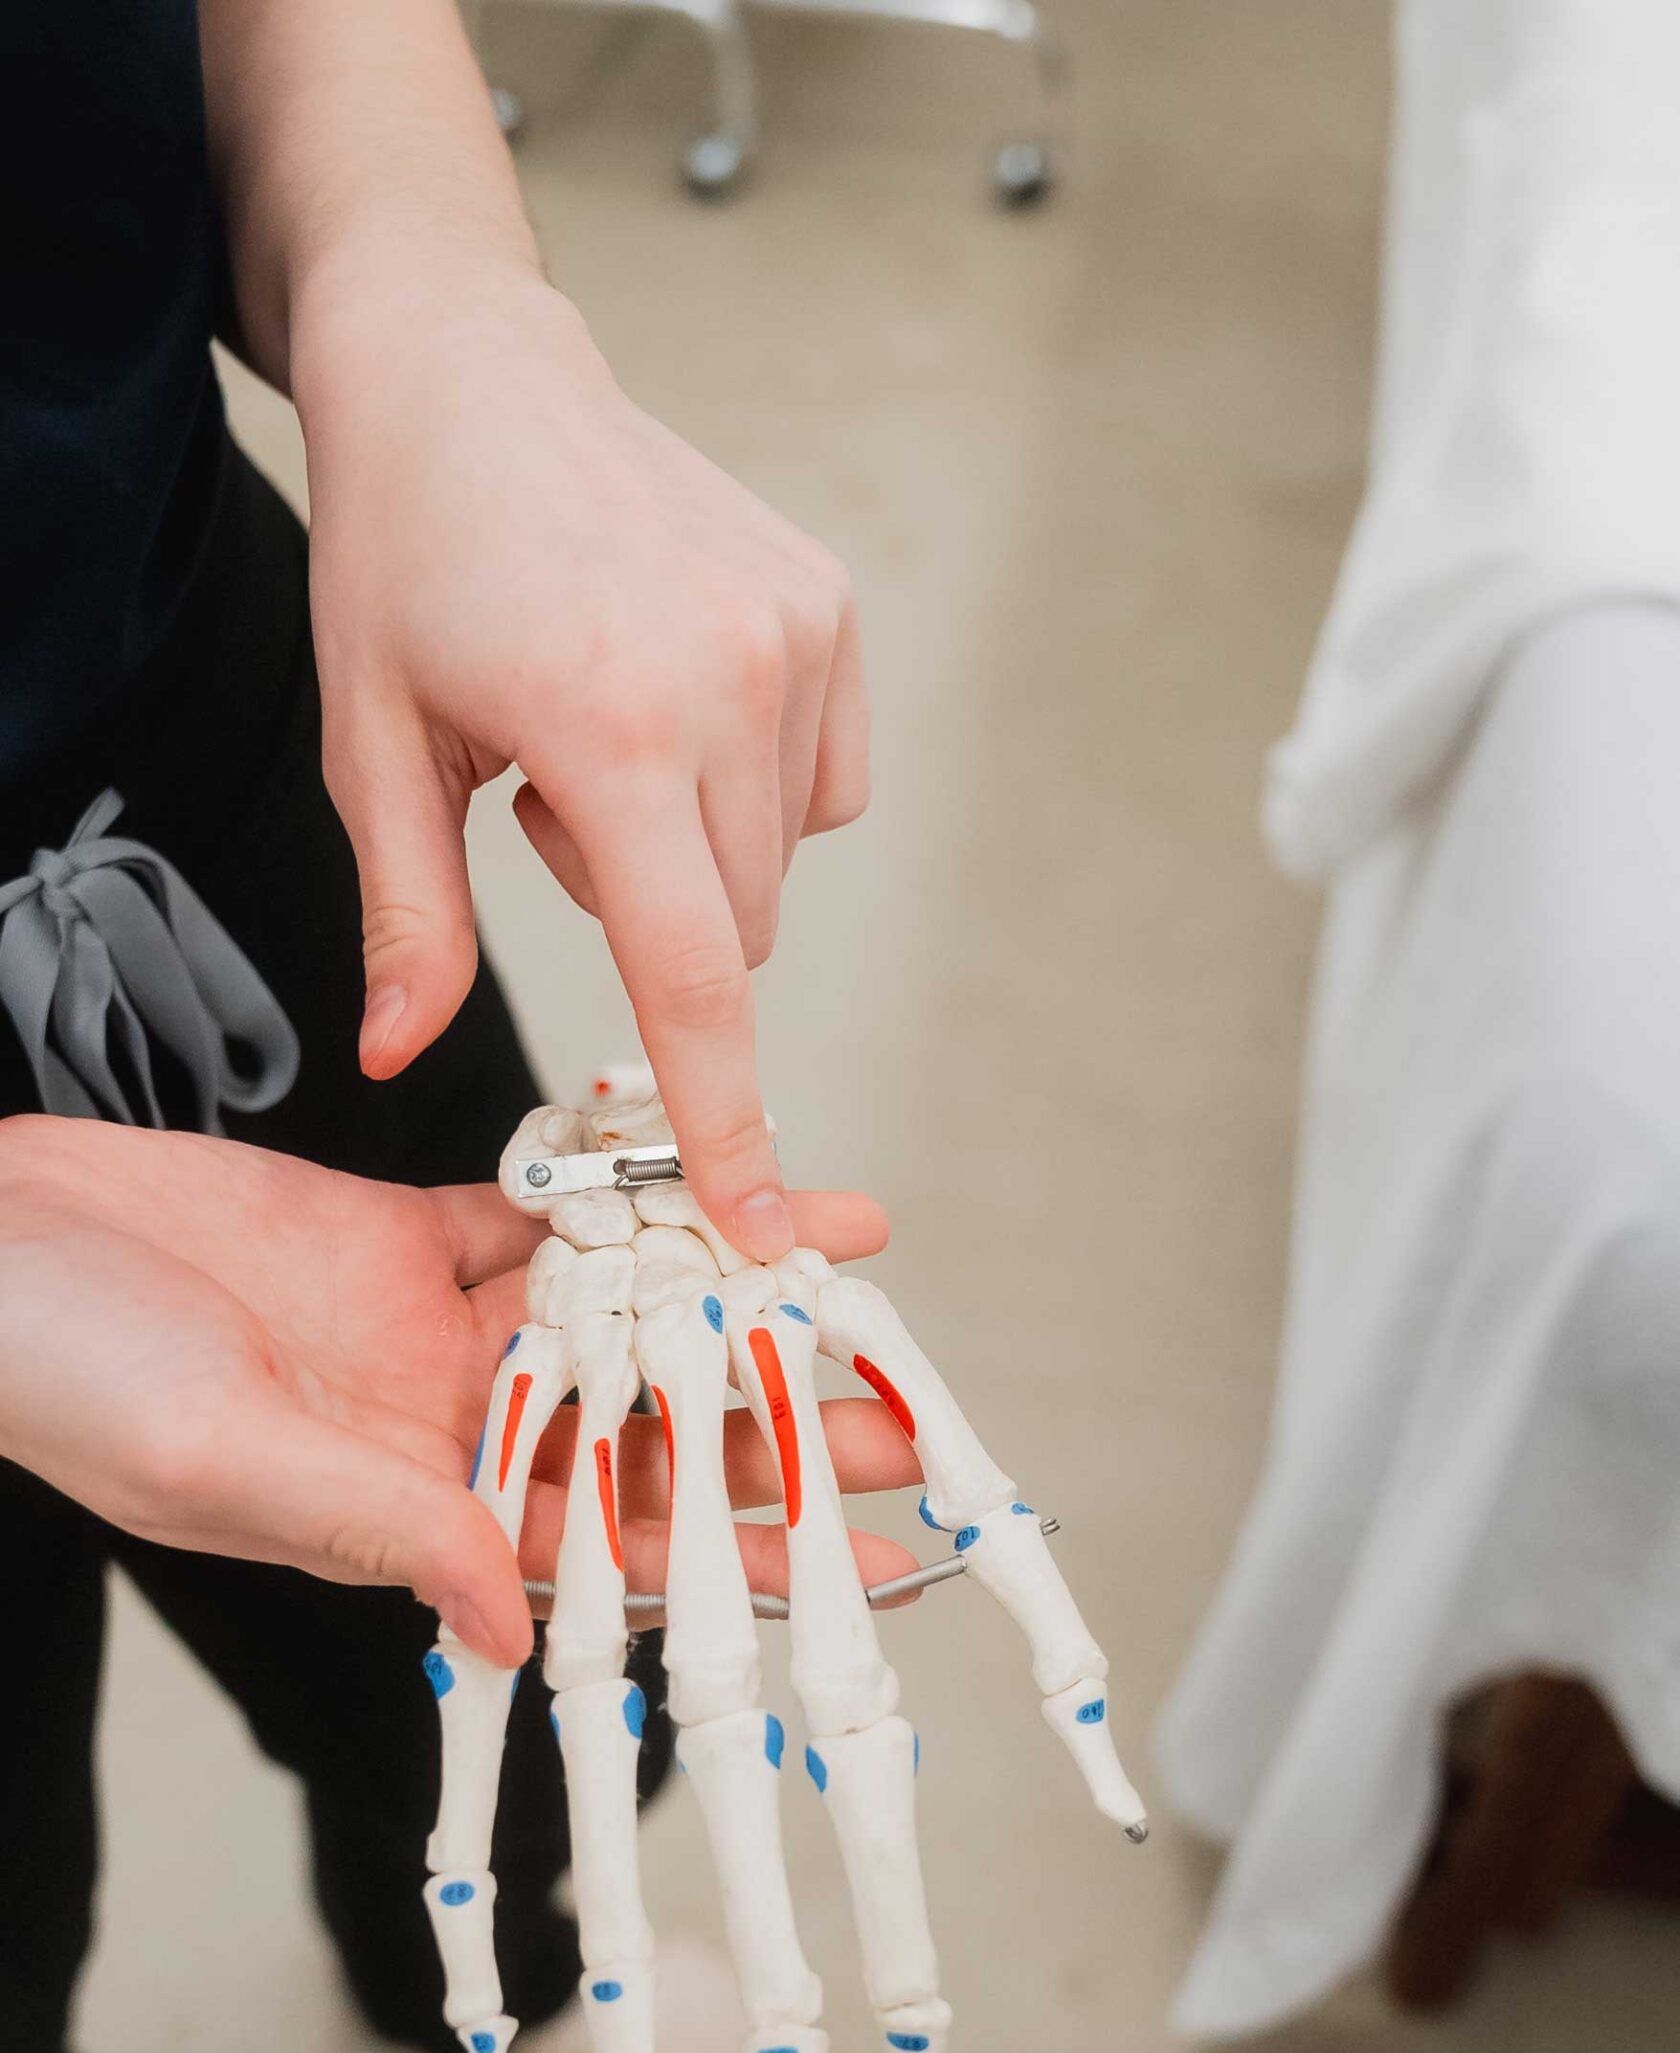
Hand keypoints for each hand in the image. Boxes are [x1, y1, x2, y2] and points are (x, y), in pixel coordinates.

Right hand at [0, 1119, 917, 1666]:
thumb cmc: (64, 1375)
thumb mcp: (223, 1460)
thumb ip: (380, 1523)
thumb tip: (519, 1623)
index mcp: (405, 1515)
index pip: (601, 1545)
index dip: (728, 1544)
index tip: (845, 1549)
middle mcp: (440, 1431)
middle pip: (638, 1431)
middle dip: (762, 1420)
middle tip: (892, 1408)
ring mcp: (427, 1329)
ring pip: (612, 1314)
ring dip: (721, 1291)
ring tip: (846, 1265)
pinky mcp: (402, 1231)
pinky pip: (544, 1211)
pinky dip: (626, 1190)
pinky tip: (715, 1172)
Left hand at [294, 254, 868, 1263]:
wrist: (471, 376)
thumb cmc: (404, 559)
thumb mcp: (372, 747)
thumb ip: (404, 919)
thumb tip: (398, 1064)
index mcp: (611, 728)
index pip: (696, 975)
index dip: (727, 1117)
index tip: (763, 1220)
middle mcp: (731, 680)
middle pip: (739, 935)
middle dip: (660, 928)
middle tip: (555, 804)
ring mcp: (796, 635)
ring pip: (782, 865)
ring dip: (702, 854)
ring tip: (608, 730)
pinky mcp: (829, 607)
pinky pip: (825, 786)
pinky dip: (757, 790)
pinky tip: (679, 704)